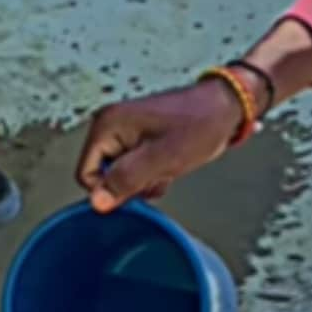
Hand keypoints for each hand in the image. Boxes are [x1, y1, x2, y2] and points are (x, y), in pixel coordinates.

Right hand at [75, 77, 245, 212]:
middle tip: (157, 171)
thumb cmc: (199, 124)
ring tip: (166, 165)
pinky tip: (168, 164)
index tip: (138, 185)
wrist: (225, 109)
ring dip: (143, 180)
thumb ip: (126, 180)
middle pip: (102, 176)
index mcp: (108, 124)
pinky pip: (133, 169)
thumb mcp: (162, 159)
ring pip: (119, 176)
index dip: (110, 188)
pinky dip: (150, 174)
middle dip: (130, 183)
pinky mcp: (137, 139)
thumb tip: (97, 201)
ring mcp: (123, 132)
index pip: (86, 174)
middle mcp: (110, 126)